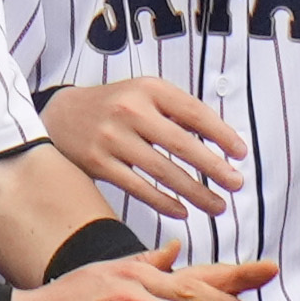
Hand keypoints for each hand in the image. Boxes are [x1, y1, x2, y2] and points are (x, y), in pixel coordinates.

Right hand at [38, 76, 248, 223]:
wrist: (58, 115)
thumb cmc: (113, 106)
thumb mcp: (144, 94)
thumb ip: (178, 112)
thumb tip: (220, 141)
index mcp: (149, 89)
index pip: (195, 113)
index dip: (222, 135)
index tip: (241, 154)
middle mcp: (130, 111)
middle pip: (182, 144)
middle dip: (214, 168)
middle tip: (236, 184)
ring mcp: (111, 138)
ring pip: (162, 171)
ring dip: (194, 192)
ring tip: (217, 206)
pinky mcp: (97, 163)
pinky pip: (137, 187)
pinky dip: (163, 202)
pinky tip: (182, 211)